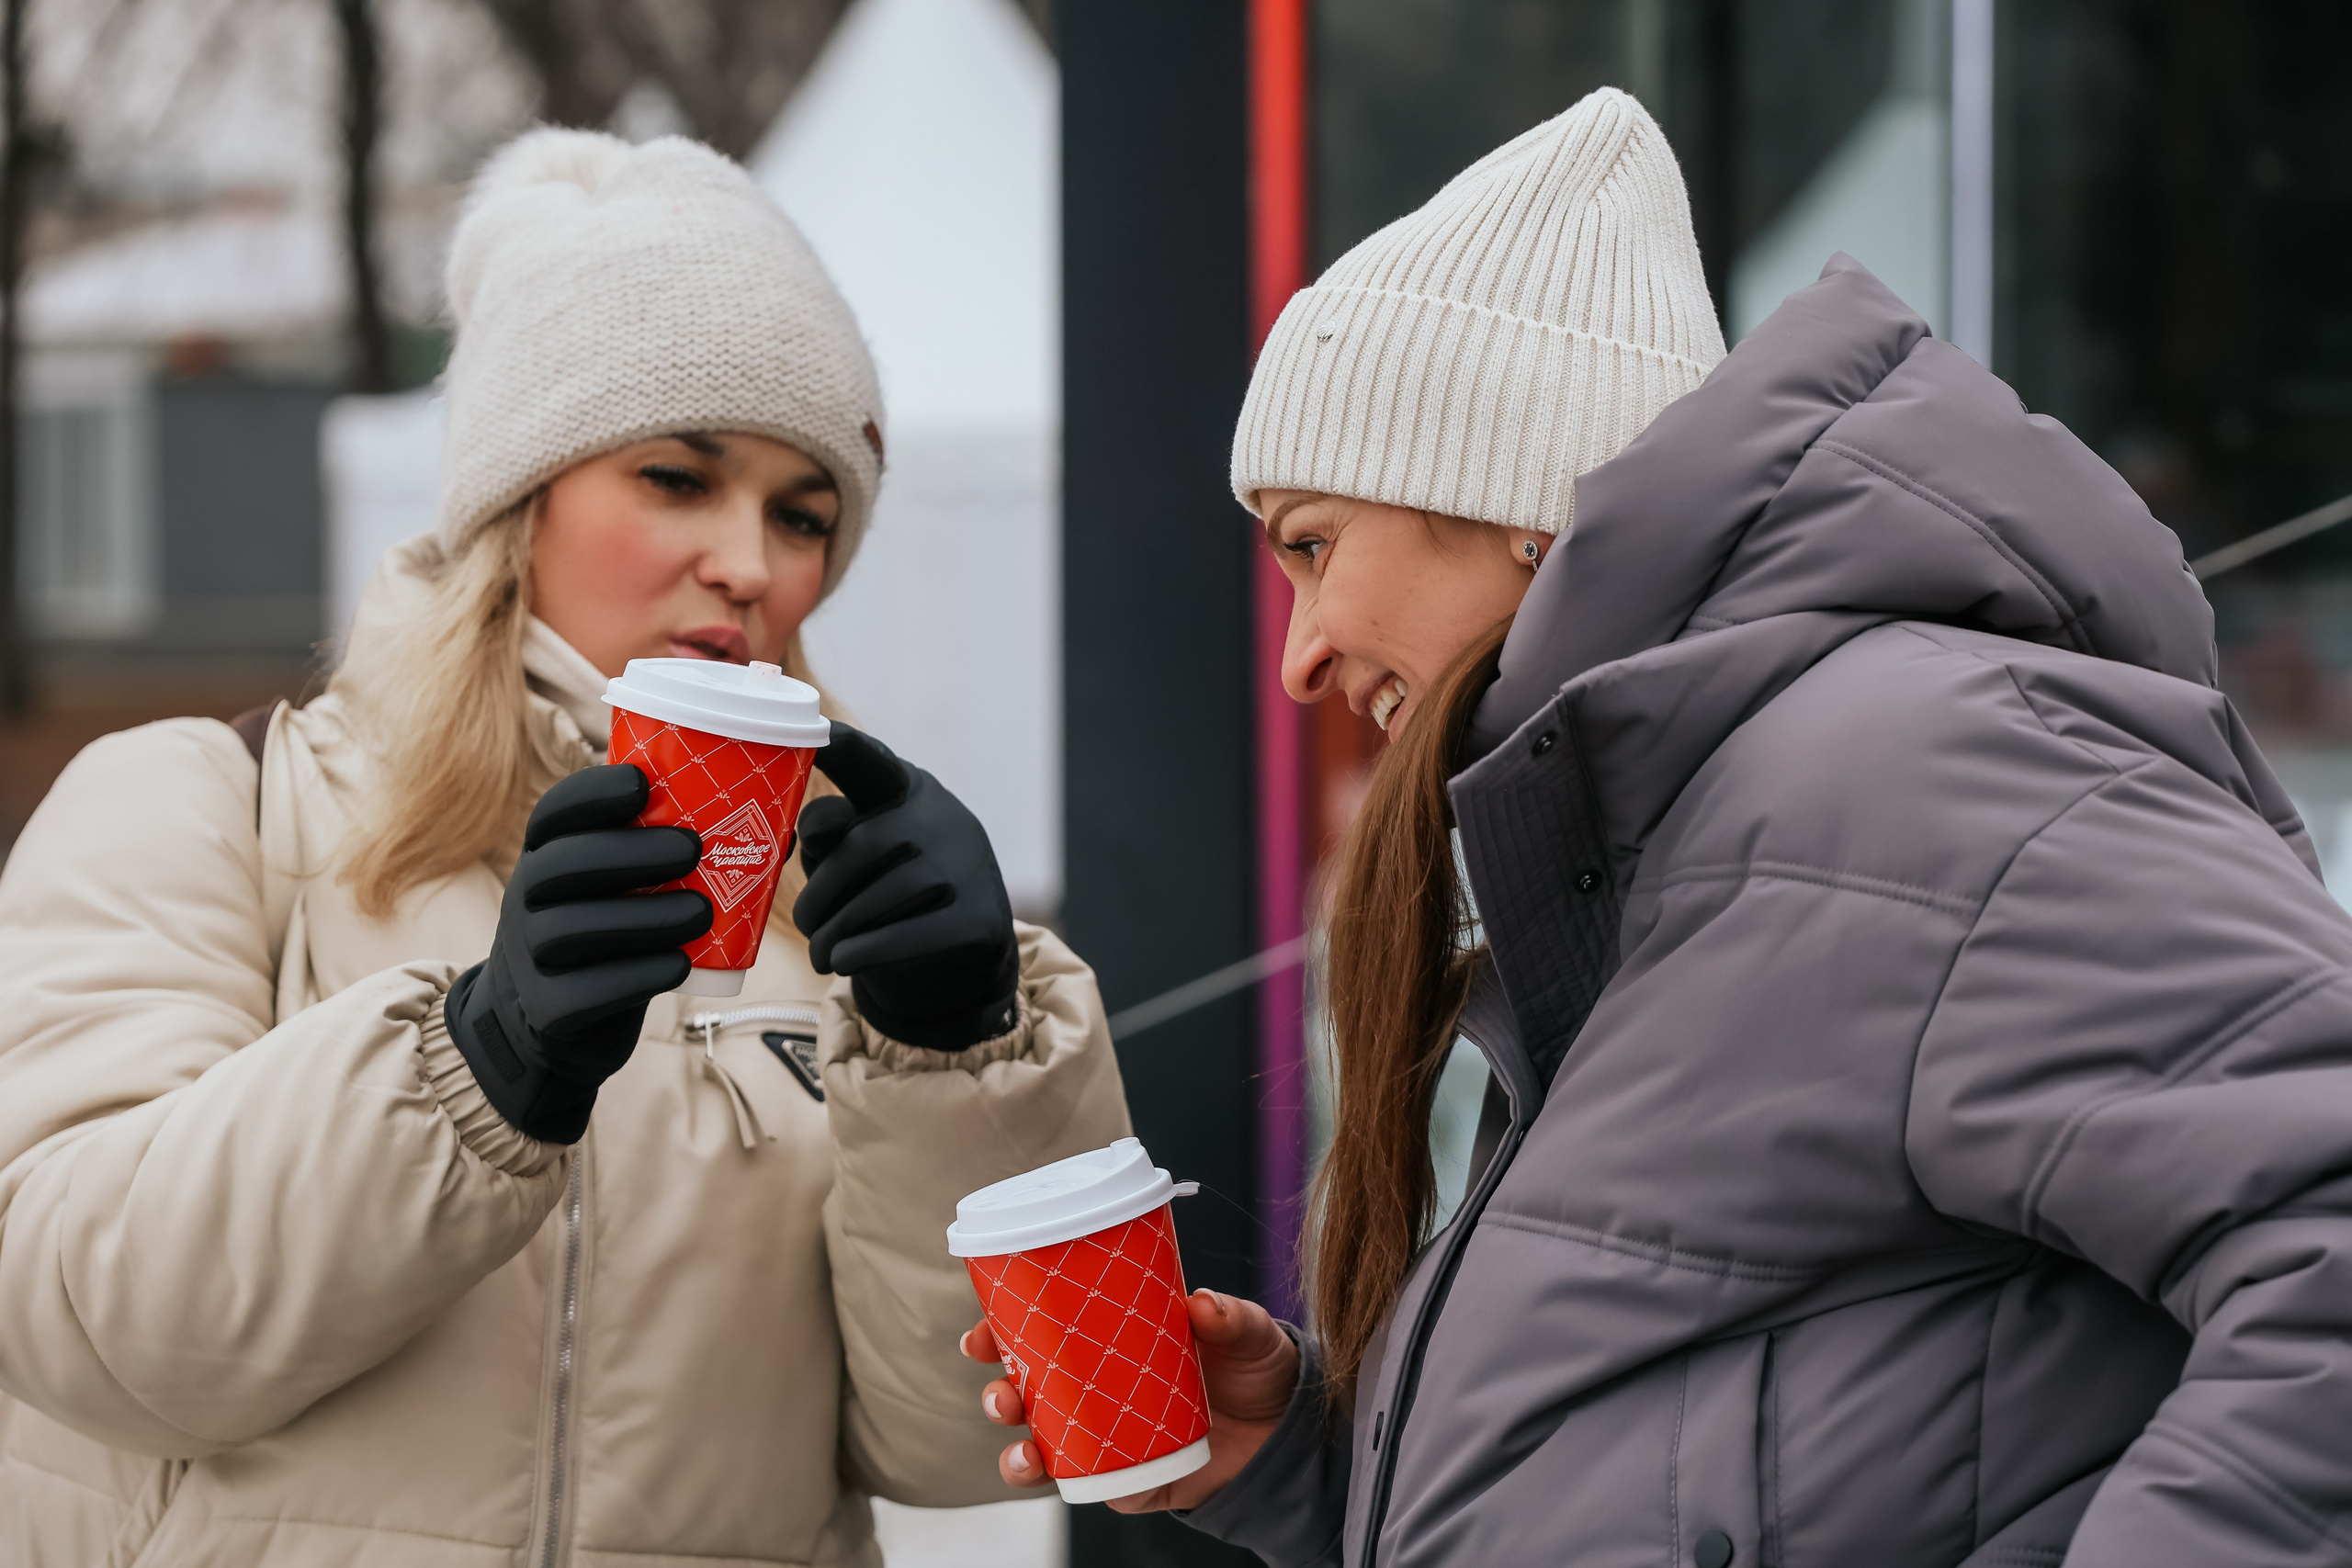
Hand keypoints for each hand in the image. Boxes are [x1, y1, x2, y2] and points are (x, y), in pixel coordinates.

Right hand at [446, 764, 710, 1142]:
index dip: (592, 794)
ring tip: (701, 913)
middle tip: (693, 849)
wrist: (551, 1025)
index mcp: (545, 857)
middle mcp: (526, 901)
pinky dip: (638, 977)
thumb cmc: (608, 936)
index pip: (554, 814)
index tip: (643, 784)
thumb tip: (778, 834)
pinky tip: (679, 966)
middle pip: (559, 866)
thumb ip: (671, 860)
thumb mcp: (622, 890)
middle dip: (629, 852)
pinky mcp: (547, 1010)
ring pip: (572, 929)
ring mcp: (530, 958)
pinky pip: (586, 992)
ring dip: (645, 917)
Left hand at [792, 723, 1018, 1049]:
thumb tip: (811, 830)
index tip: (820, 735)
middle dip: (820, 894)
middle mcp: (941, 818)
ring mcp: (967, 865)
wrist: (964, 951)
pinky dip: (867, 952)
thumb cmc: (889, 890)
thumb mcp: (854, 856)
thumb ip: (828, 837)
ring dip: (835, 933)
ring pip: (882, 897)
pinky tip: (843, 963)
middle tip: (806, 926)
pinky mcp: (981, 919)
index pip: (869, 761)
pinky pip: (909, 936)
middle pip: (862, 847)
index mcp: (903, 789)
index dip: (842, 747)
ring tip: (820, 954)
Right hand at [961, 1289, 1300, 1510]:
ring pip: (1041, 1446)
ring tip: (1021, 1441)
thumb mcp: (1249, 1333)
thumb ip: (1232, 1317)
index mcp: (1109, 1343)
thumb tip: (1203, 1305)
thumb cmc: (1257, 1370)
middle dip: (997, 1391)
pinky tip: (1049, 1471)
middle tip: (1001, 1388)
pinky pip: (1085, 1485)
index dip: (1001, 1331)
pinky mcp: (1129, 1481)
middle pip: (1027, 1393)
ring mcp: (1108, 1439)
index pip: (1042, 1334)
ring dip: (1015, 1449)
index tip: (980, 1329)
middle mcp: (1097, 1392)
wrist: (1291, 1435)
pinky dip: (1060, 1481)